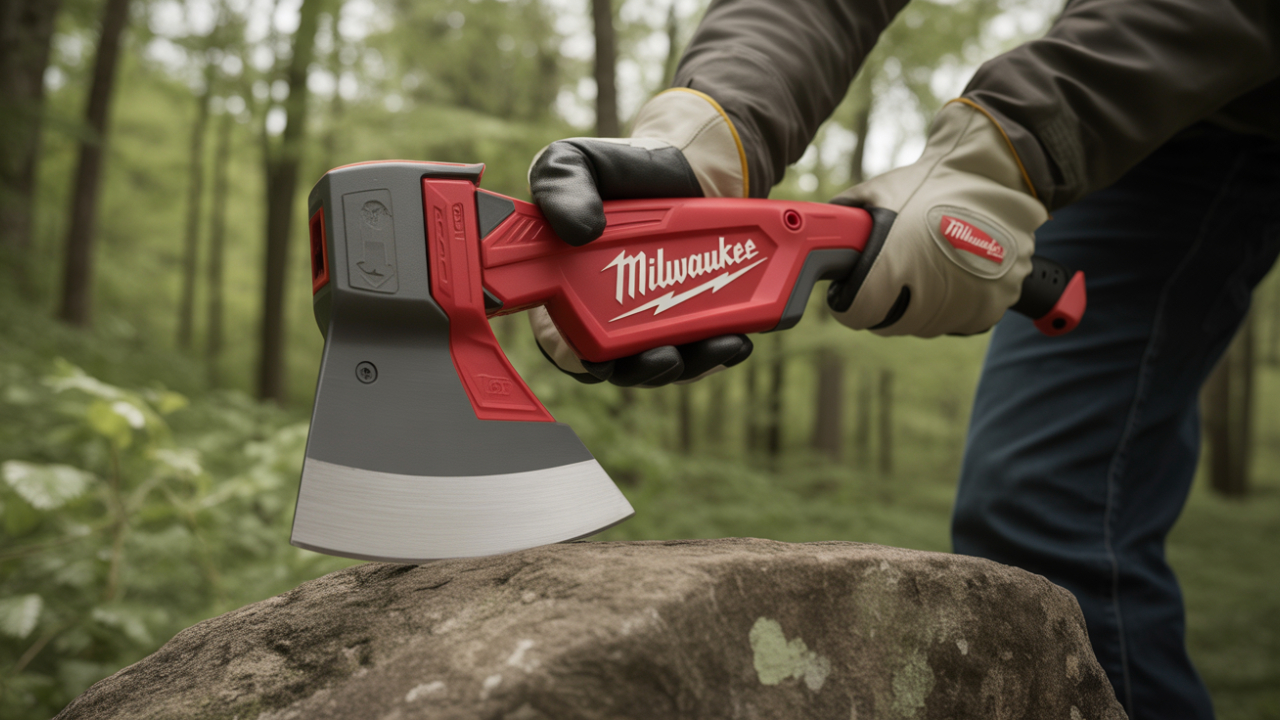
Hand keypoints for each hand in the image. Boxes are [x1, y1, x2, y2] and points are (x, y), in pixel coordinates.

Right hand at [527, 89, 754, 386]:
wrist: (690, 165)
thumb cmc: (622, 171)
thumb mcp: (577, 164)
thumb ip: (561, 188)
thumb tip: (580, 230)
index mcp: (565, 289)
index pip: (561, 344)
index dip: (577, 359)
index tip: (600, 359)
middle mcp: (607, 316)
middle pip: (620, 367)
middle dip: (645, 370)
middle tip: (666, 356)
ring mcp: (652, 322)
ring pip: (667, 363)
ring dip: (692, 364)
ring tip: (718, 345)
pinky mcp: (692, 318)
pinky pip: (703, 348)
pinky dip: (720, 349)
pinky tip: (739, 337)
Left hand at [826, 100, 1047, 336]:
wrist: (998, 177)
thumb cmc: (931, 183)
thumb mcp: (879, 190)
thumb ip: (845, 214)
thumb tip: (818, 230)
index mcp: (895, 263)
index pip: (859, 313)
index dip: (850, 305)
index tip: (852, 295)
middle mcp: (931, 290)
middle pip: (891, 324)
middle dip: (884, 306)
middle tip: (890, 280)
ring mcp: (966, 301)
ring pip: (926, 326)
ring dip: (920, 308)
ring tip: (926, 270)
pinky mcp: (992, 306)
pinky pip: (959, 322)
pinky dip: (953, 307)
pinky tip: (954, 276)